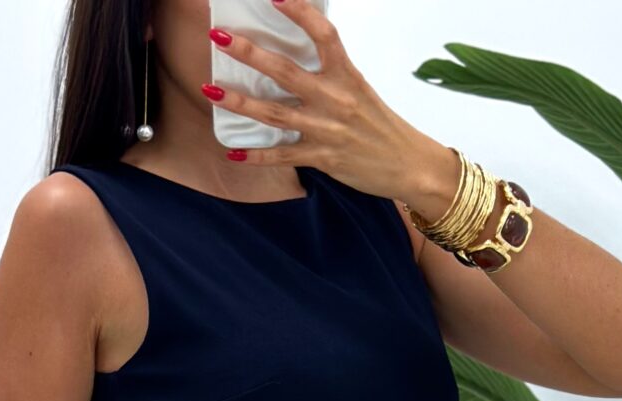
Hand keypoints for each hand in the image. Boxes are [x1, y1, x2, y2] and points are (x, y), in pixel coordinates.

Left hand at [204, 0, 458, 215]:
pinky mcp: (323, 159)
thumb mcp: (360, 90)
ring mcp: (327, 130)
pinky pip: (283, 155)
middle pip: (285, 71)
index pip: (323, 34)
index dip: (299, 12)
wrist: (410, 165)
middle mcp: (335, 99)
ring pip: (275, 113)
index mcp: (347, 75)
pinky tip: (234, 152)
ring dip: (240, 102)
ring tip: (211, 90)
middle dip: (249, 52)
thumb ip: (331, 73)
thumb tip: (299, 55)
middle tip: (219, 36)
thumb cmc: (382, 126)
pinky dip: (257, 156)